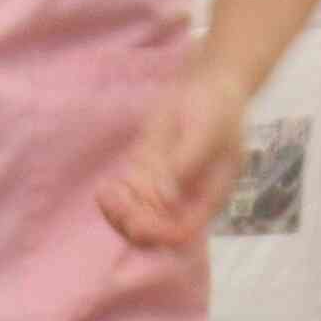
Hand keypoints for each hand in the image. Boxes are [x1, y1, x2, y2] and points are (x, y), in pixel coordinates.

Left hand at [97, 66, 252, 249]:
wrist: (205, 87)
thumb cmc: (216, 108)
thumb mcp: (206, 132)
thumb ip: (186, 165)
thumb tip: (166, 200)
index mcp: (208, 199)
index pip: (182, 232)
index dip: (158, 232)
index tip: (137, 221)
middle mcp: (185, 202)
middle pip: (155, 232)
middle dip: (133, 223)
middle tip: (117, 203)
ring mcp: (163, 191)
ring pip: (136, 218)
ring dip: (118, 213)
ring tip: (107, 194)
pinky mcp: (146, 178)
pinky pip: (126, 199)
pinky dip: (113, 199)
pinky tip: (105, 188)